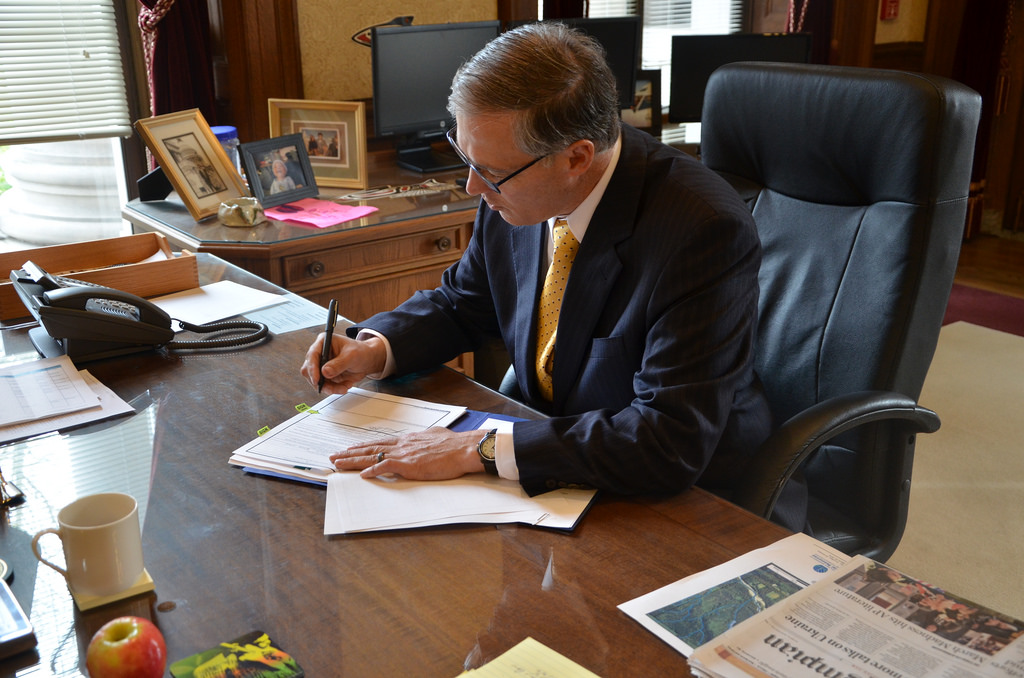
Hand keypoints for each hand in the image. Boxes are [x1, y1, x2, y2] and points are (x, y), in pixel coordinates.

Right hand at [300, 333, 385, 393]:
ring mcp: (321, 366)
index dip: (312, 368)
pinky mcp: (326, 376)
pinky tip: (345, 386)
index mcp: (323, 342)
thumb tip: (325, 372)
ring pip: (316, 381)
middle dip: (320, 381)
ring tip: (344, 387)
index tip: (317, 380)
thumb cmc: (360, 352)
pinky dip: (334, 389)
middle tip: (331, 388)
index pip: (312, 355)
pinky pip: (325, 386)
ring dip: (329, 387)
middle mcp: (319, 354)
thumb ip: (339, 364)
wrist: (367, 361)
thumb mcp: (352, 355)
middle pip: (309, 370)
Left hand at [331, 427, 485, 479]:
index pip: (380, 442)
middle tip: (334, 456)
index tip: (351, 448)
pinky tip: (362, 474)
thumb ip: (425, 440)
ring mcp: (404, 453)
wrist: (463, 448)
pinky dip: (373, 470)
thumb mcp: (435, 437)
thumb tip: (426, 441)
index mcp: (408, 439)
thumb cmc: (454, 444)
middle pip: (370, 447)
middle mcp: (402, 444)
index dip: (364, 445)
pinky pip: (385, 466)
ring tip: (338, 463)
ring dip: (353, 461)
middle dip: (350, 453)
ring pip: (372, 455)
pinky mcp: (408, 464)